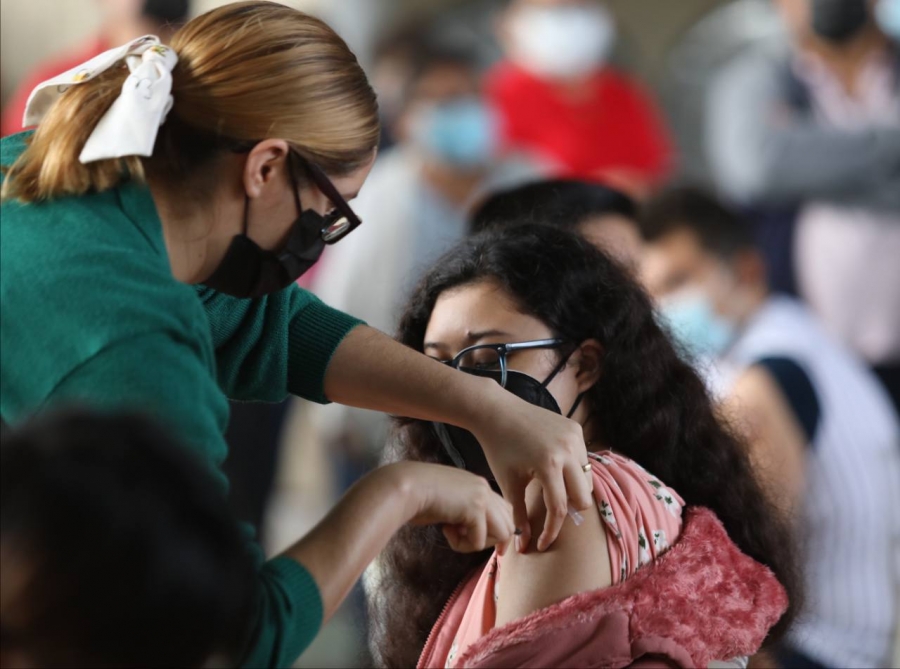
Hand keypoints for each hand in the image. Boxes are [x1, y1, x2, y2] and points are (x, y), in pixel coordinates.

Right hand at [386, 461, 514, 553]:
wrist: (406, 487)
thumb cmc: (418, 496)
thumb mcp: (449, 503)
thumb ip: (465, 512)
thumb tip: (475, 534)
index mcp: (477, 484)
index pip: (504, 510)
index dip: (498, 531)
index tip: (483, 543)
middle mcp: (484, 487)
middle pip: (509, 523)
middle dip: (491, 540)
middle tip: (467, 542)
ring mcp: (482, 496)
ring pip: (502, 533)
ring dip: (478, 543)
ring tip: (455, 536)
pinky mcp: (475, 508)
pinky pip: (479, 541)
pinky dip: (462, 545)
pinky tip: (446, 532)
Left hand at [469, 382, 592, 552]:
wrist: (498, 412)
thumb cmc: (499, 449)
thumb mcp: (508, 484)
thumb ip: (519, 516)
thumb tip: (524, 547)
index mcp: (548, 464)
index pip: (559, 509)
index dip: (552, 530)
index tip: (543, 543)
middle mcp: (567, 449)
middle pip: (583, 497)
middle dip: (568, 509)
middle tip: (550, 510)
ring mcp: (575, 437)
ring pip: (586, 479)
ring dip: (573, 489)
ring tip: (552, 488)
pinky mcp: (576, 429)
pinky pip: (583, 459)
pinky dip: (573, 469)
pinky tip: (556, 468)